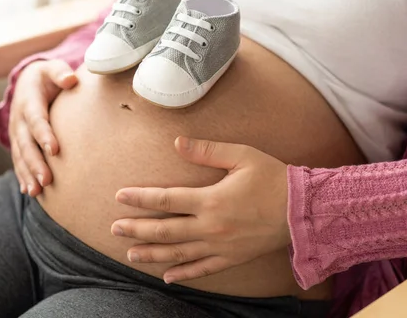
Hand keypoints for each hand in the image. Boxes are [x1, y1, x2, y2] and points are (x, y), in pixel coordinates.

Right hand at [9, 60, 77, 196]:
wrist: (28, 83)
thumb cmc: (47, 77)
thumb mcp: (52, 68)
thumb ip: (60, 72)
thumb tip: (70, 79)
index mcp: (29, 101)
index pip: (36, 119)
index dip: (43, 134)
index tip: (55, 150)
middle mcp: (19, 119)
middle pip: (26, 143)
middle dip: (34, 162)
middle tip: (46, 180)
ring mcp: (17, 133)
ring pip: (20, 156)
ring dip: (27, 174)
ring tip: (35, 191)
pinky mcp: (18, 143)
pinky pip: (18, 161)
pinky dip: (22, 176)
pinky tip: (29, 191)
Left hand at [111, 136, 290, 283]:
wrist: (304, 210)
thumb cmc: (272, 178)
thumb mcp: (241, 156)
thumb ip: (206, 151)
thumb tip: (177, 142)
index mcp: (210, 200)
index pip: (165, 199)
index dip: (140, 199)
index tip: (119, 197)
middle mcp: (211, 226)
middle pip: (165, 230)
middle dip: (137, 230)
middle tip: (114, 229)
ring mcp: (220, 246)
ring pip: (178, 253)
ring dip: (152, 254)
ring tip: (130, 255)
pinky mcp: (232, 258)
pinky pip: (203, 269)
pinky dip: (184, 274)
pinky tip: (167, 277)